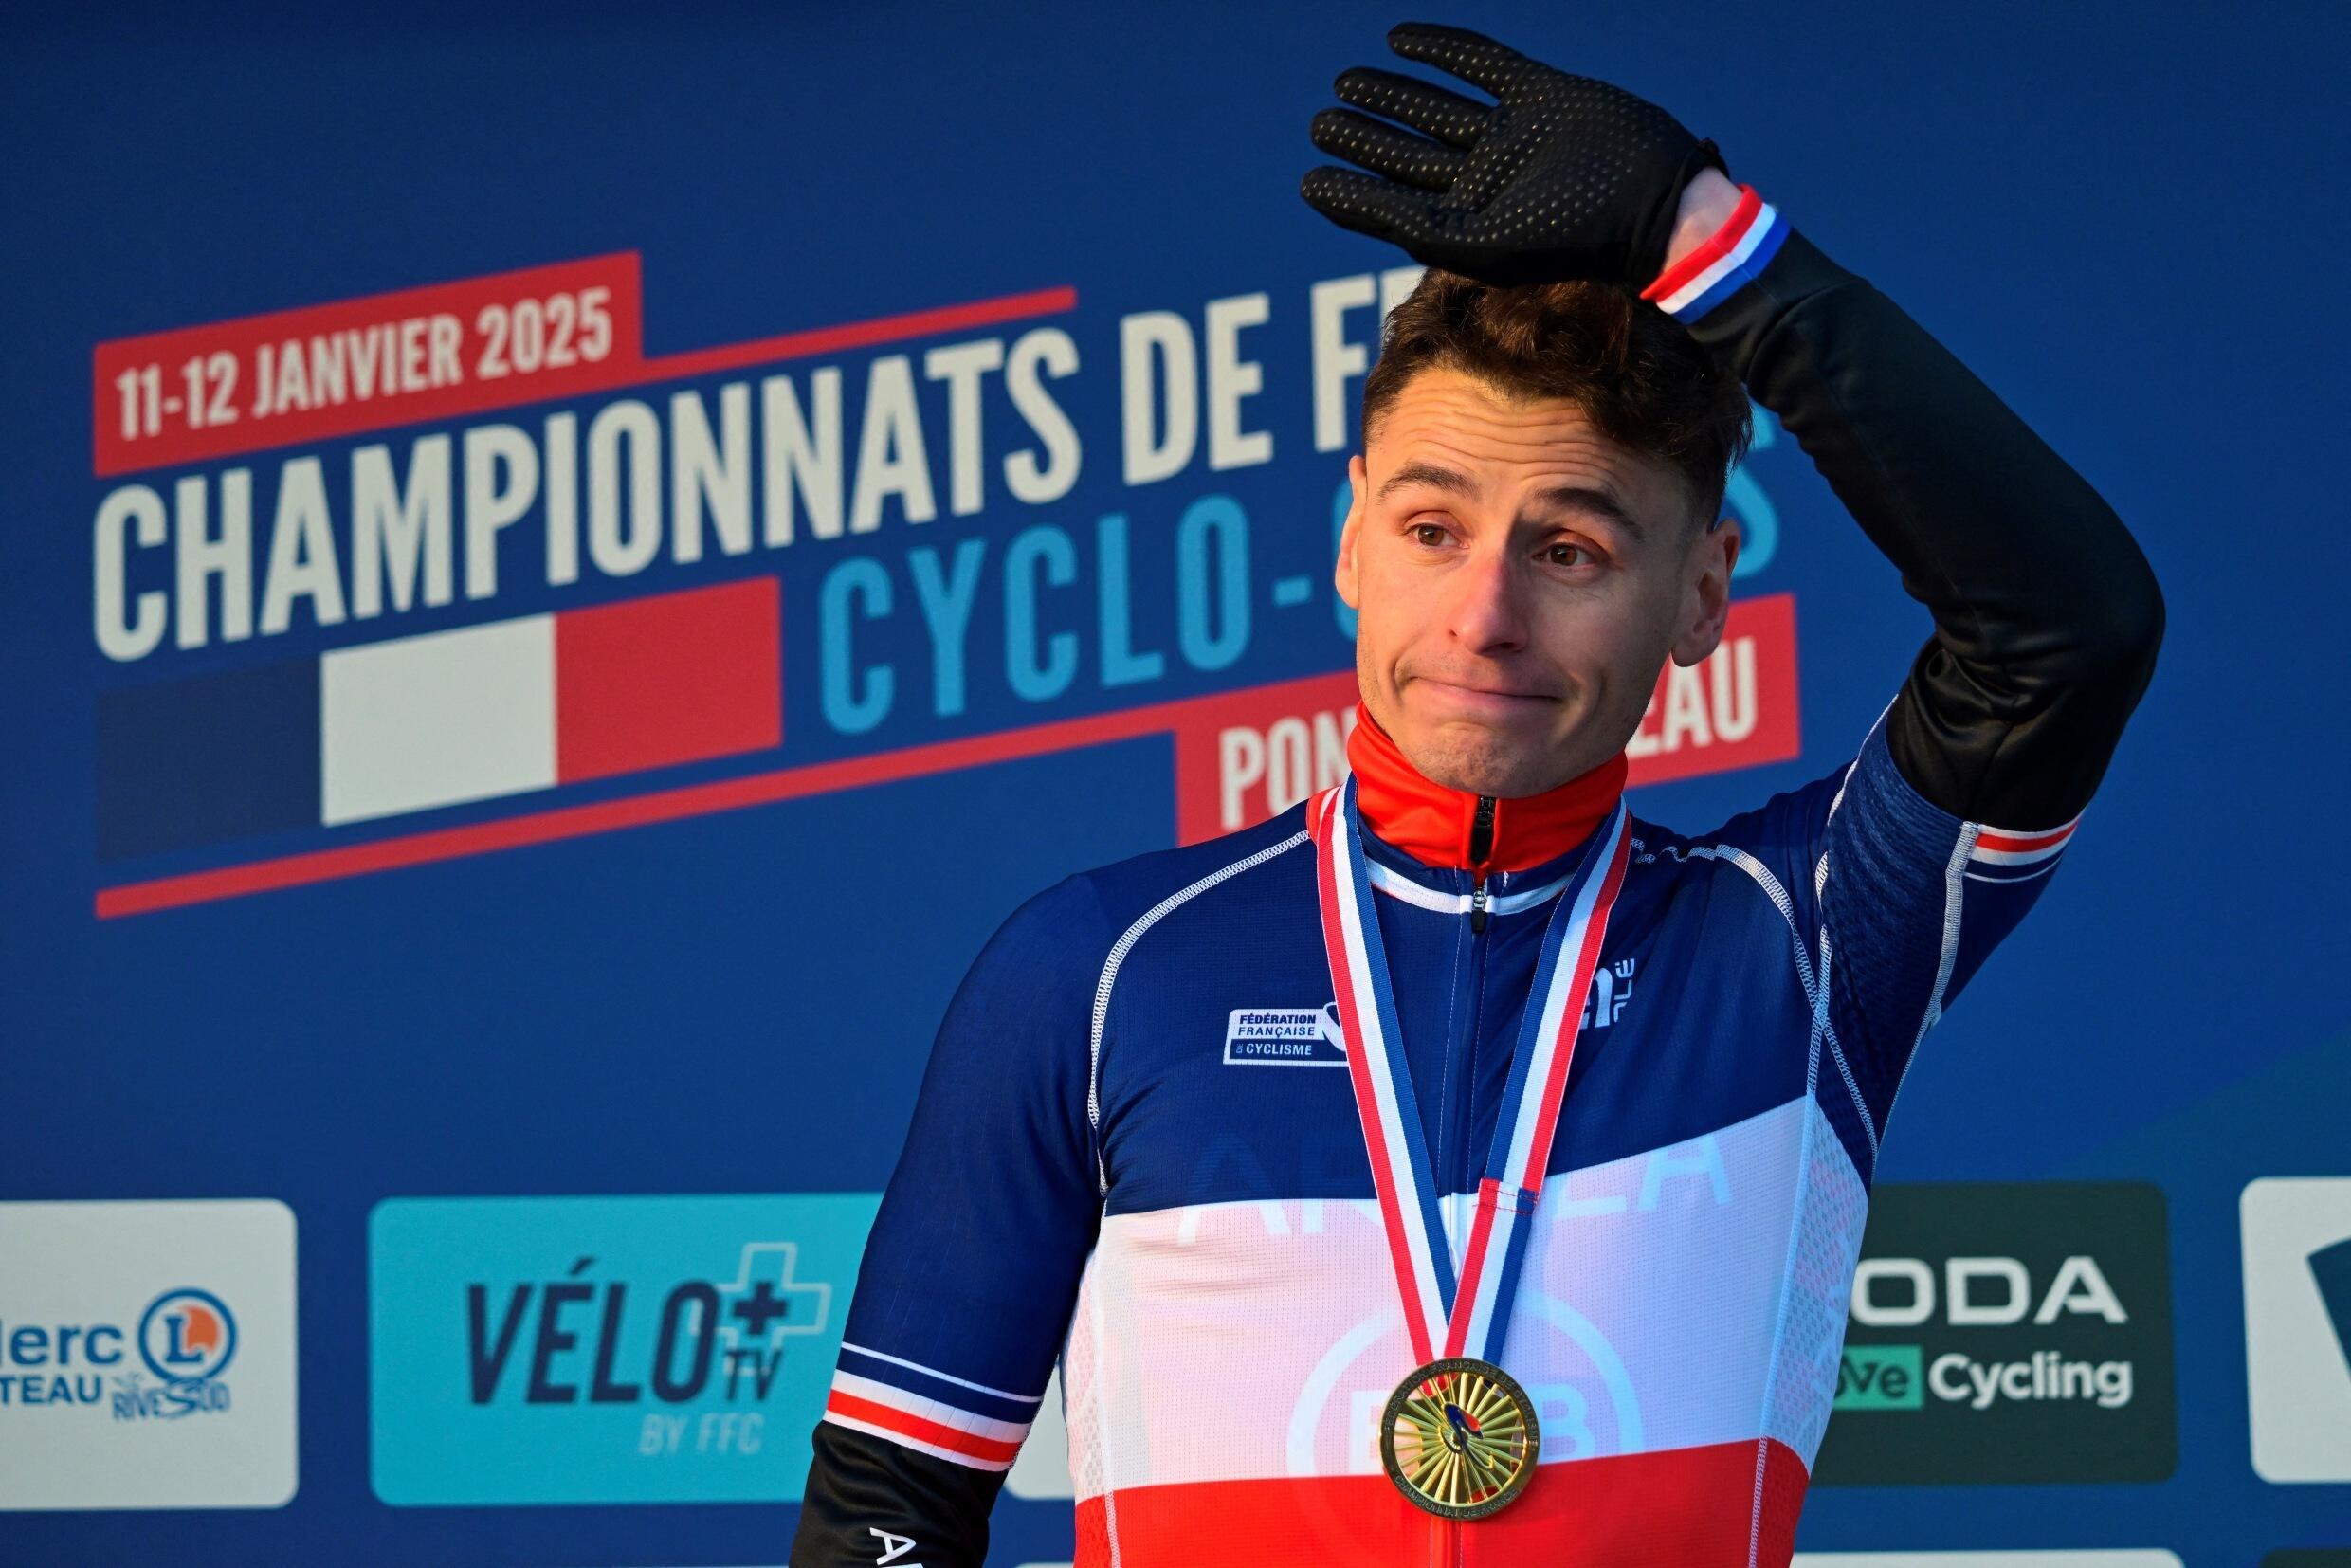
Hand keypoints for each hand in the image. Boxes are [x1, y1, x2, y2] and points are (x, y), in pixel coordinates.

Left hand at [1301, 21, 1729, 288]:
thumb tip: (1344, 200)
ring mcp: (1512, 138)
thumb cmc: (1572, 237)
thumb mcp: (1480, 241)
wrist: (1658, 205)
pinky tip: (1400, 40)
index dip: (1351, 194)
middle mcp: (1487, 183)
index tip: (1309, 179)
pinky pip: (1482, 66)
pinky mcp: (1541, 96)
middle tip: (1320, 124)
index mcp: (1471, 227)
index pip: (1395, 207)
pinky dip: (1442, 50)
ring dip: (1392, 96)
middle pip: (1410, 156)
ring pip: (1437, 111)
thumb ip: (1412, 223)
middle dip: (1365, 139)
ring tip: (1344, 84)